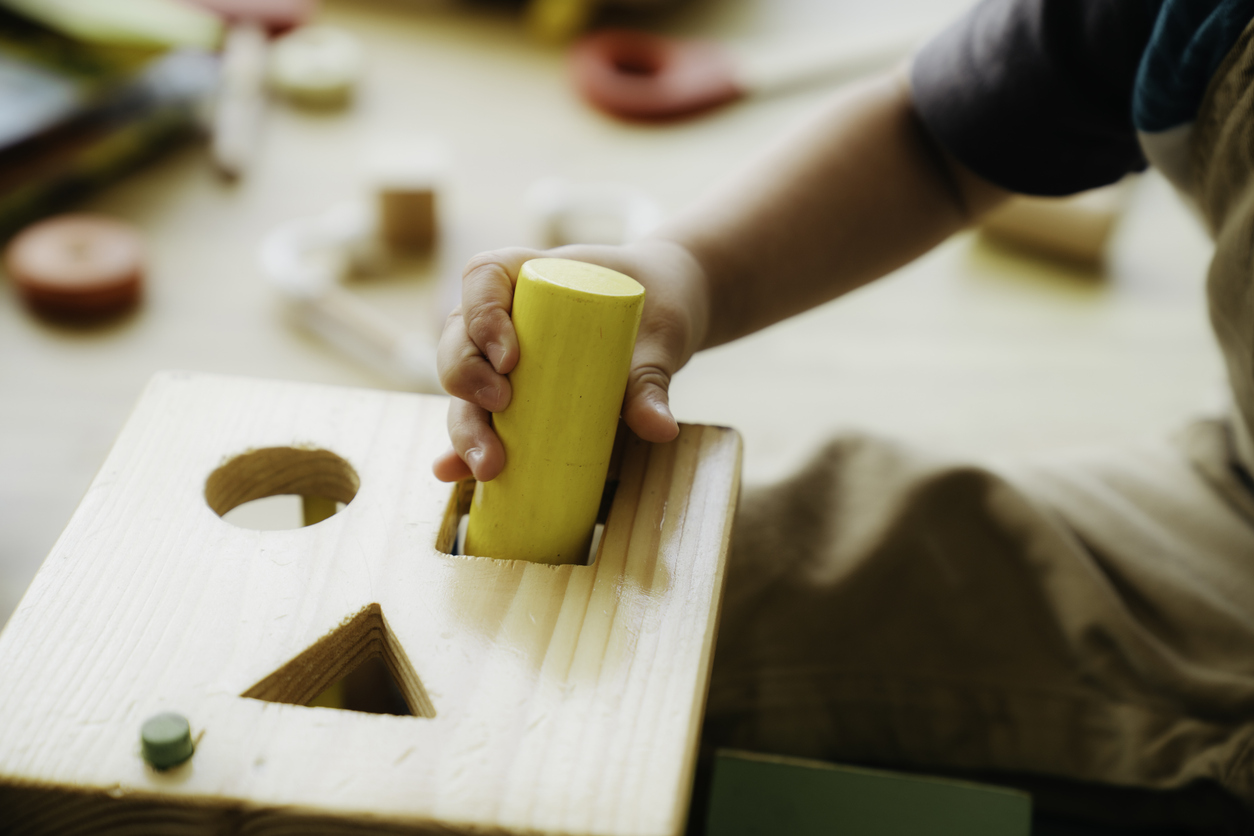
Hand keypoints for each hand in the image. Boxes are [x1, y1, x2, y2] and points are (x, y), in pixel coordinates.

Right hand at [432, 238, 709, 481]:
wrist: (662, 319)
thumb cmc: (654, 310)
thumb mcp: (658, 336)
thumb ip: (653, 379)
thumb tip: (659, 430)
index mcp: (528, 274)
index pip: (483, 277)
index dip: (483, 315)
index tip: (511, 358)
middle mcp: (502, 313)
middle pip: (459, 338)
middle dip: (467, 378)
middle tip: (498, 407)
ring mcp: (499, 357)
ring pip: (462, 386)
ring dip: (464, 426)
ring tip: (487, 464)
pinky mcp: (510, 395)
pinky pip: (480, 418)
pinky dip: (464, 447)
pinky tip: (456, 474)